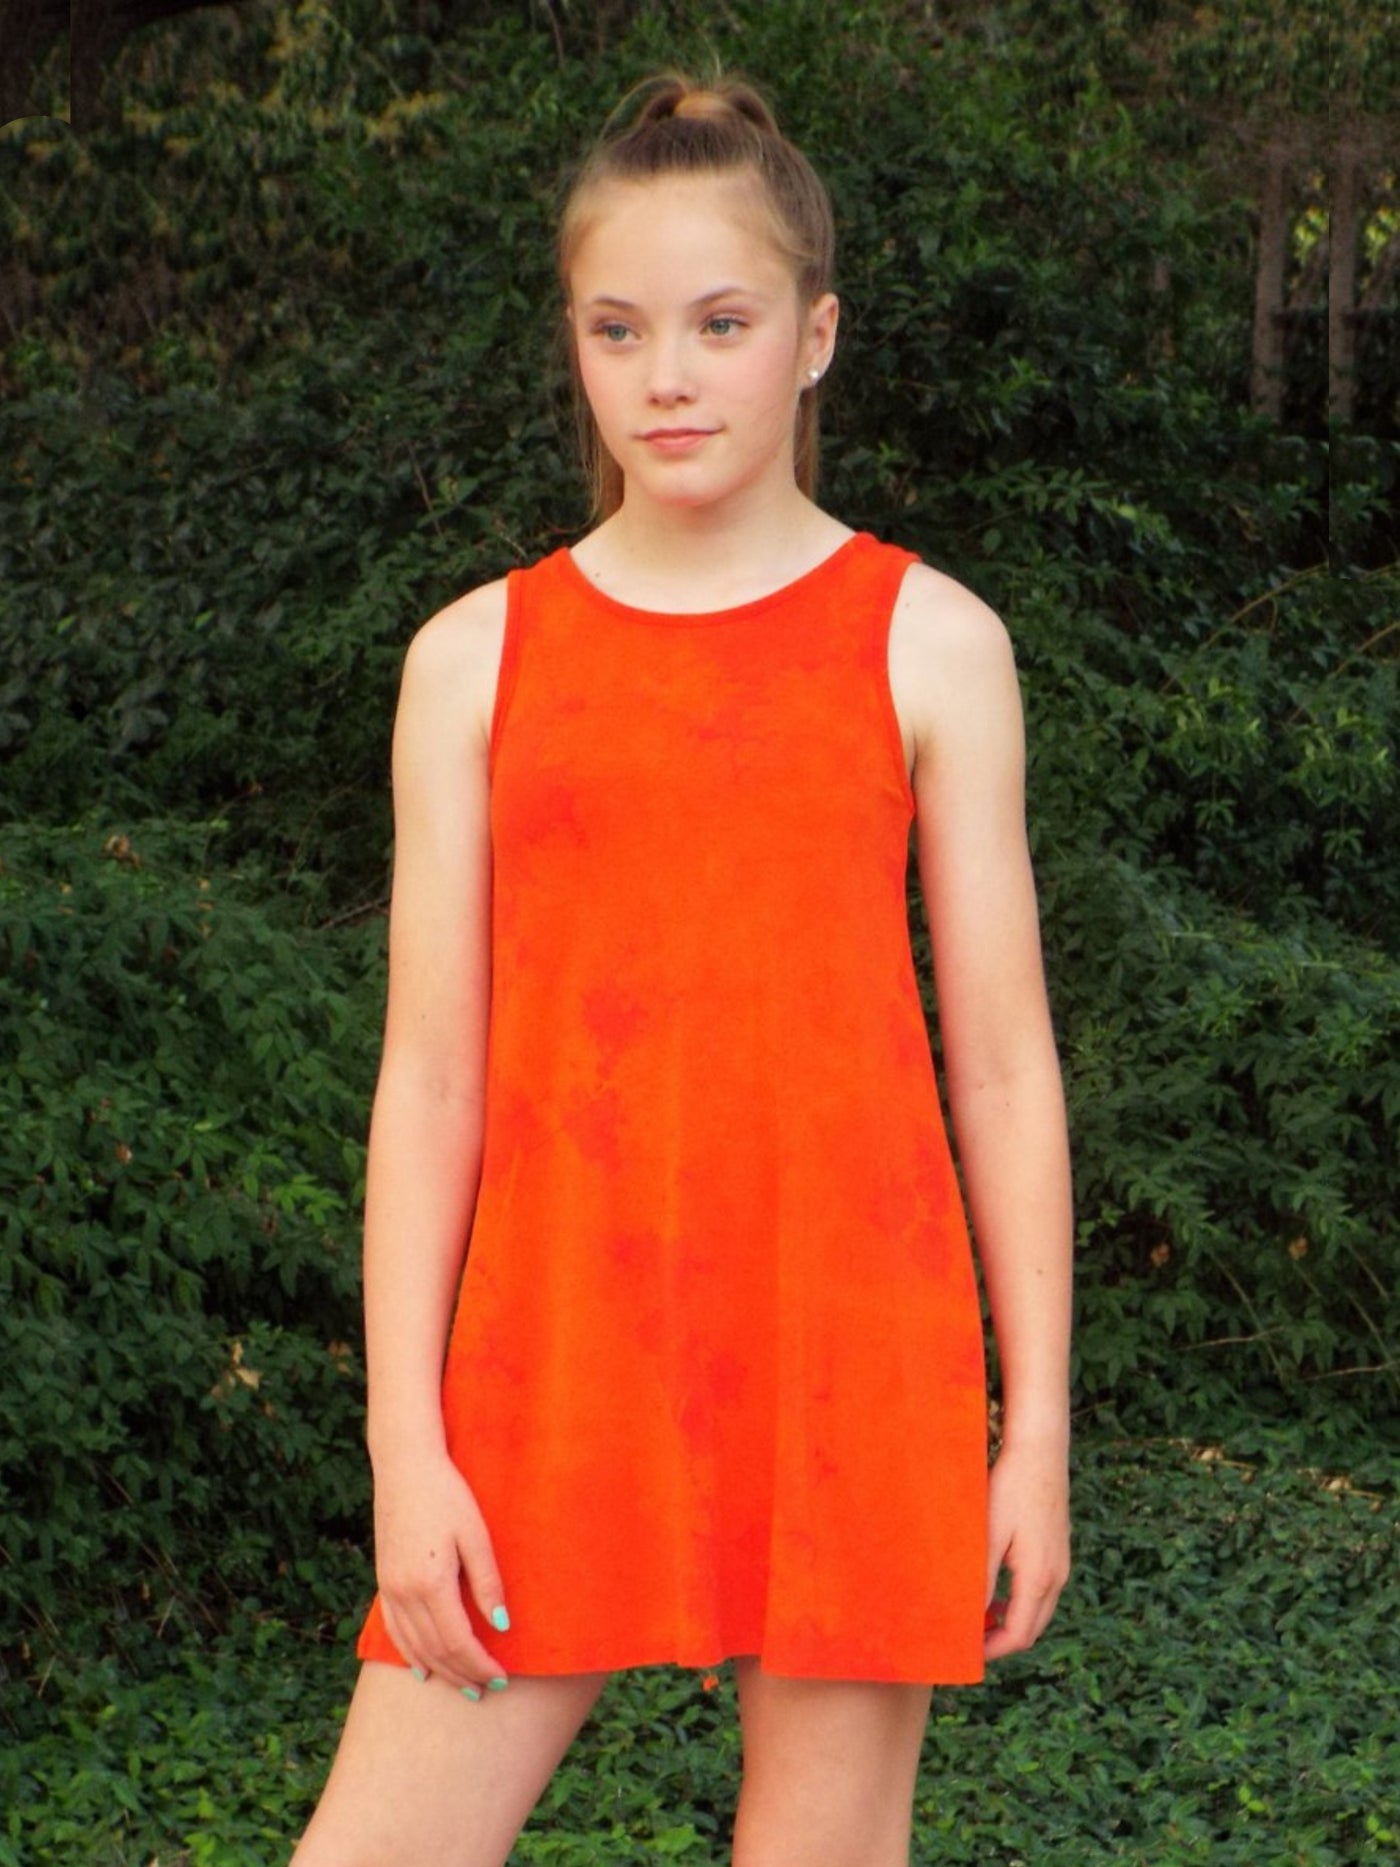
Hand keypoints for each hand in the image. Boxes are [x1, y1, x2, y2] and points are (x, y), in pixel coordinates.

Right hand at [372, 1445, 510, 1690]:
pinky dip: (411, 1655)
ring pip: (414, 1647)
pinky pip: (395, 1632)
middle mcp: (405, 1593)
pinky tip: (422, 1669)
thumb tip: (501, 1626)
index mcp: (431, 1583)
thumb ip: (487, 1582)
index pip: (458, 1642)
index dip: (480, 1665)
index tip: (501, 1679)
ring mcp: (389, 1590)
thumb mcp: (475, 1534)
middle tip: (488, 1690)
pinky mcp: (383, 1582)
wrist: (405, 1467)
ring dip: (441, 1671)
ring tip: (464, 1687)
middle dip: (463, 1674)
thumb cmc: (447, 1494)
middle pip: (436, 1651)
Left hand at [983, 1435, 1069, 1660]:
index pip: (1019, 1634)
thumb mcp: (990, 1535)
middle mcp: (1057, 1577)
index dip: (992, 1649)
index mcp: (1038, 1578)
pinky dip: (1021, 1601)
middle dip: (1003, 1640)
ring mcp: (1061, 1564)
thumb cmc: (1011, 1489)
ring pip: (1039, 1610)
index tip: (967, 1650)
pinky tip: (997, 1588)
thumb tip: (970, 1618)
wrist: (1041, 1452)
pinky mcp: (1059, 1550)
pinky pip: (1043, 1591)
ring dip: (1012, 1620)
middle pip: (1032, 1629)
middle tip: (970, 1638)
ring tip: (979, 1615)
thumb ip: (981, 1580)